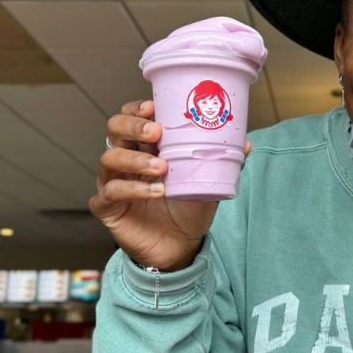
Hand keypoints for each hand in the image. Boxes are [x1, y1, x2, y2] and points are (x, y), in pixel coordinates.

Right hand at [89, 100, 251, 270]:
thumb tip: (245, 143)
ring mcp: (113, 181)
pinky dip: (133, 189)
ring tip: (162, 168)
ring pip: (110, 158)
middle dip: (132, 126)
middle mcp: (125, 160)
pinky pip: (110, 192)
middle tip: (155, 133)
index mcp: (146, 147)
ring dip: (136, 159)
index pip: (131, 117)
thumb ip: (222, 161)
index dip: (137, 109)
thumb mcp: (208, 180)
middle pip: (114, 129)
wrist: (180, 244)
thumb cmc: (189, 207)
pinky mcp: (107, 207)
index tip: (153, 108)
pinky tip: (156, 192)